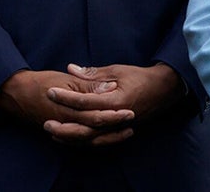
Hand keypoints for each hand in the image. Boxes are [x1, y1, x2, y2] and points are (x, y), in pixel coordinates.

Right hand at [0, 69, 131, 145]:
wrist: (14, 93)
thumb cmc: (40, 83)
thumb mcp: (65, 80)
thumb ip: (87, 85)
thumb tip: (110, 88)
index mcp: (68, 109)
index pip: (96, 116)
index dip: (114, 115)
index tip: (131, 110)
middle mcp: (66, 123)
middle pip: (95, 130)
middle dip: (115, 127)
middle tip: (132, 122)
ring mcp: (62, 129)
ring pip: (88, 139)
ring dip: (108, 137)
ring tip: (125, 132)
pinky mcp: (59, 132)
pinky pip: (79, 141)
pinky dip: (93, 140)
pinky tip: (105, 136)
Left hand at [43, 63, 186, 145]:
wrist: (163, 90)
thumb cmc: (140, 77)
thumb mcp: (117, 70)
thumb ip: (92, 73)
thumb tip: (71, 68)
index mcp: (116, 99)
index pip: (85, 101)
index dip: (66, 97)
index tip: (50, 91)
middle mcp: (116, 117)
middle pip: (85, 127)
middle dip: (64, 125)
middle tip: (46, 121)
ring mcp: (118, 127)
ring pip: (90, 138)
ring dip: (70, 137)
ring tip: (52, 132)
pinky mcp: (118, 131)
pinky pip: (97, 140)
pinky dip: (82, 140)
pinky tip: (68, 138)